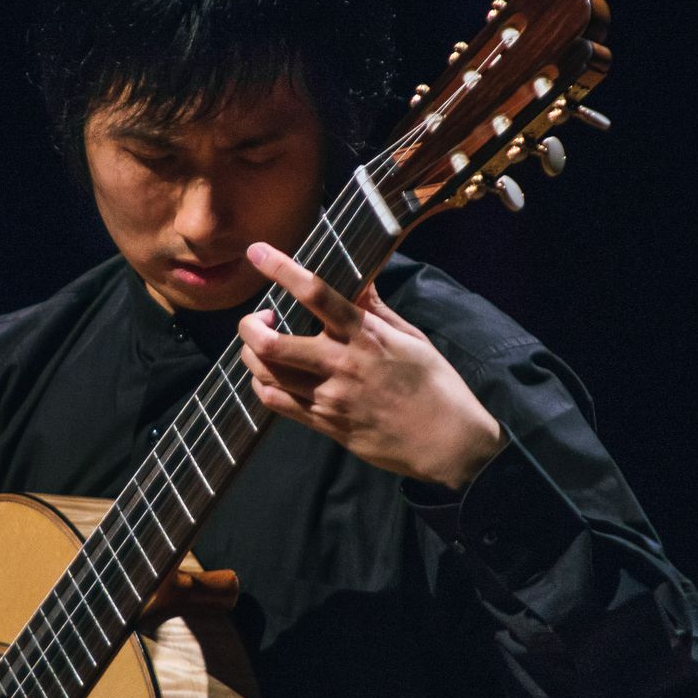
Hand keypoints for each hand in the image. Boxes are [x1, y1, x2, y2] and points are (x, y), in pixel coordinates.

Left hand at [237, 242, 505, 489]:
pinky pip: (276, 403)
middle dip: (250, 325)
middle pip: (271, 344)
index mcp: (366, 336)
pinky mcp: (325, 424)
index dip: (282, 270)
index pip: (316, 294)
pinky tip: (268, 374)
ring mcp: (329, 398)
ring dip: (251, 354)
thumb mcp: (412, 338)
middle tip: (257, 317)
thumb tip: (360, 278)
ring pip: (266, 374)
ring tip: (259, 343)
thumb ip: (376, 309)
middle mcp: (341, 365)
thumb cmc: (435, 386)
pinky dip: (261, 384)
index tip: (258, 252)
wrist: (447, 445)